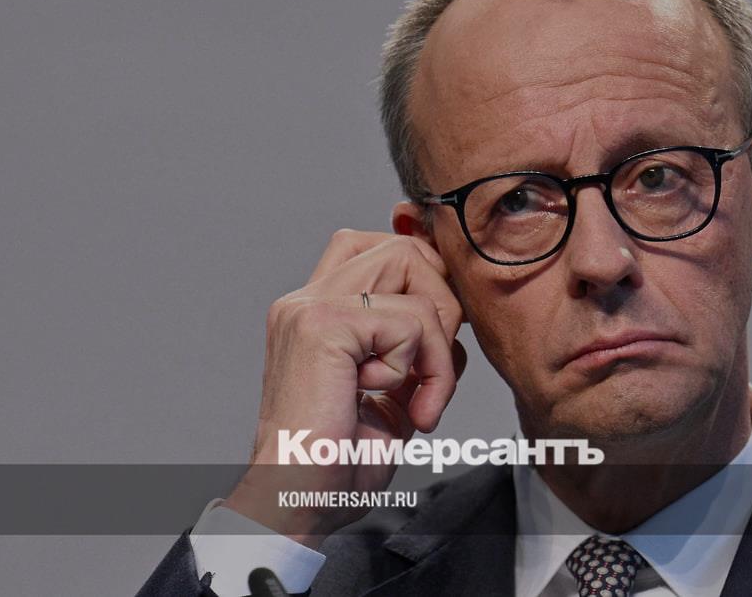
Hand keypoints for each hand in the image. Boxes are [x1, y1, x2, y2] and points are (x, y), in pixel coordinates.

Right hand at [223, 230, 466, 546]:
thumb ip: (411, 345)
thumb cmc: (338, 462)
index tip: (438, 348)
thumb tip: (454, 312)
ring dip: (436, 345)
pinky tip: (398, 409)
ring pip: (414, 271)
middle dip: (442, 305)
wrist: (297, 504)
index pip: (384, 248)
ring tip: (418, 401)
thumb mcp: (390, 390)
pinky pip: (412, 322)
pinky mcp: (323, 325)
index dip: (429, 283)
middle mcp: (306, 299)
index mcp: (315, 310)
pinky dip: (424, 369)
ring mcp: (310, 307)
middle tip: (435, 372)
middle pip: (404, 247)